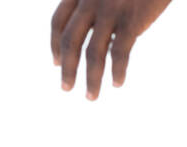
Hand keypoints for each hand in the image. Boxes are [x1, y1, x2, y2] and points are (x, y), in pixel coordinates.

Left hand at [51, 0, 172, 99]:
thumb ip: (99, 1)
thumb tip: (102, 29)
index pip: (58, 21)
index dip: (54, 44)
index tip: (56, 62)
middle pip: (69, 41)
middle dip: (66, 68)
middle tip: (66, 88)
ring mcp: (110, 10)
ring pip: (92, 53)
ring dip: (90, 79)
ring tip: (91, 97)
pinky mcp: (131, 20)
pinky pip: (119, 53)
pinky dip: (117, 71)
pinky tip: (117, 83)